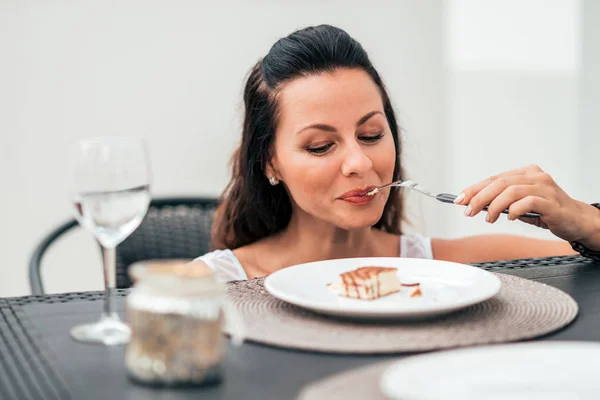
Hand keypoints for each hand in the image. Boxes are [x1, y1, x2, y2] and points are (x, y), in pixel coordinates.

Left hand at [454, 164, 599, 243]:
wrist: (576, 220)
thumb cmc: (547, 211)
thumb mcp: (520, 205)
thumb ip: (501, 202)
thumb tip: (475, 205)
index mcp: (525, 173)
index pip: (493, 178)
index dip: (474, 189)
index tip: (459, 199)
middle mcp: (534, 176)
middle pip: (499, 183)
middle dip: (479, 197)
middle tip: (468, 211)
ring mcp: (544, 187)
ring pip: (510, 191)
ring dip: (494, 206)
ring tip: (488, 218)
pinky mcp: (551, 201)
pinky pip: (527, 202)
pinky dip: (514, 210)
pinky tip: (510, 218)